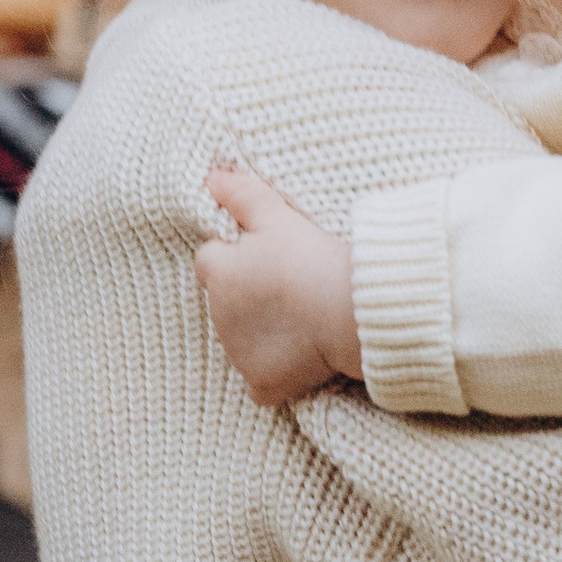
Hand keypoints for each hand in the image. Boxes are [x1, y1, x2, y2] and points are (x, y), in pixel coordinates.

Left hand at [195, 169, 361, 404]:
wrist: (351, 309)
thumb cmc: (314, 257)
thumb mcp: (277, 215)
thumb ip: (241, 194)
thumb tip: (210, 178)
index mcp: (218, 272)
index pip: (212, 258)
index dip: (240, 254)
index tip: (272, 255)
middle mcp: (218, 316)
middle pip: (226, 301)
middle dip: (248, 293)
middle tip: (292, 284)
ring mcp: (238, 354)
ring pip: (242, 339)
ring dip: (261, 330)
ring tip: (303, 315)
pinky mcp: (262, 383)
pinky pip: (259, 380)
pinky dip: (274, 372)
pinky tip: (300, 356)